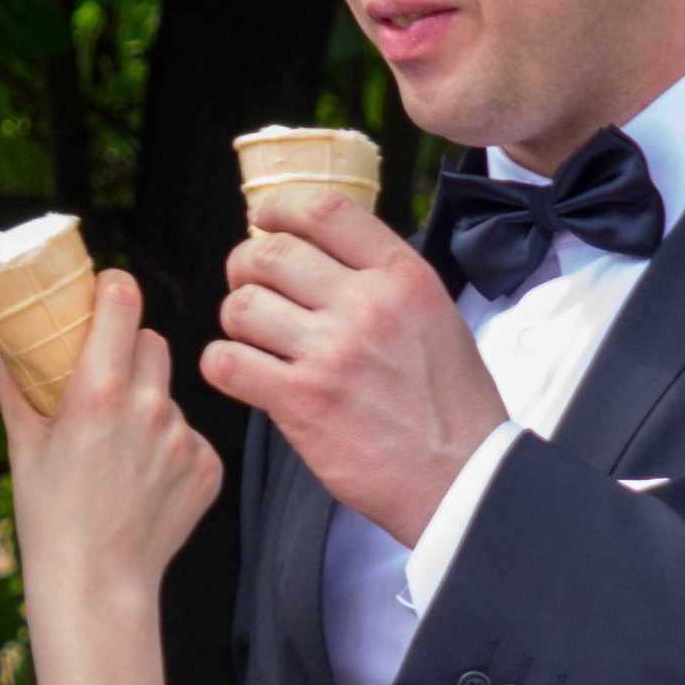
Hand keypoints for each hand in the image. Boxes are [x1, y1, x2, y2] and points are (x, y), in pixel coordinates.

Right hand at [1, 269, 222, 608]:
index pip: (124, 301)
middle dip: (132, 351)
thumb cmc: (49, 516)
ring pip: (171, 396)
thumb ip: (17, 387)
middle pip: (155, 342)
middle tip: (109, 381)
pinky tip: (144, 483)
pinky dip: (170, 451)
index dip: (115, 291)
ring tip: (121, 453)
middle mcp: (150, 406)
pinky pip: (190, 438)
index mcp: (99, 390)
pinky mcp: (207, 467)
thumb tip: (6, 345)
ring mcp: (183, 438)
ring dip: (151, 407)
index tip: (108, 294)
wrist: (96, 585)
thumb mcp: (22, 445)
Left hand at [203, 187, 505, 543]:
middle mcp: (366, 306)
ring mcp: (332, 353)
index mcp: (402, 277)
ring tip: (251, 337)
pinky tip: (240, 372)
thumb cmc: (449, 403)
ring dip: (235, 319)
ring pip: (241, 306)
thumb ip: (383, 280)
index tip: (263, 218)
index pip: (324, 209)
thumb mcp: (435, 315)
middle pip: (270, 253)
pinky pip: (227, 362)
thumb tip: (321, 253)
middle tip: (248, 286)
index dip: (279, 207)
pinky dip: (222, 363)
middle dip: (244, 266)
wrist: (462, 477)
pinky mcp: (302, 402)